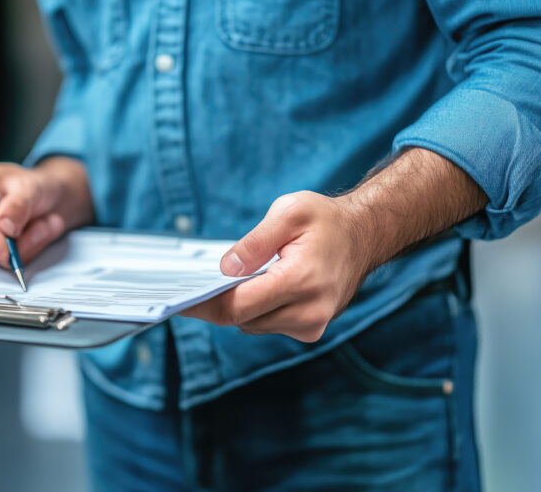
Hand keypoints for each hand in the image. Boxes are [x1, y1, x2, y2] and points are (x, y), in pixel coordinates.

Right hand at [0, 156, 93, 266]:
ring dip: (24, 245)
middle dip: (10, 242)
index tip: (6, 253)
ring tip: (44, 223)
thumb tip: (3, 227)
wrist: (46, 199)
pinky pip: (1, 263)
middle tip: (46, 225)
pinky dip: (24, 252)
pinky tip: (36, 234)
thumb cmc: (32, 187)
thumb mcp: (31, 187)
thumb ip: (18, 205)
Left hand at [182, 148, 487, 341]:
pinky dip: (256, 309)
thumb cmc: (326, 221)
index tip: (177, 301)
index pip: (238, 306)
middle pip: (242, 319)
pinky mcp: (311, 329)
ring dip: (239, 305)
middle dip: (217, 302)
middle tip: (195, 284)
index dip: (203, 305)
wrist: (364, 236)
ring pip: (253, 324)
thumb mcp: (289, 211)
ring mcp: (312, 325)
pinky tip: (259, 286)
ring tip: (238, 277)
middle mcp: (309, 311)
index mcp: (301, 281)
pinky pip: (268, 324)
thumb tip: (225, 270)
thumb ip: (254, 242)